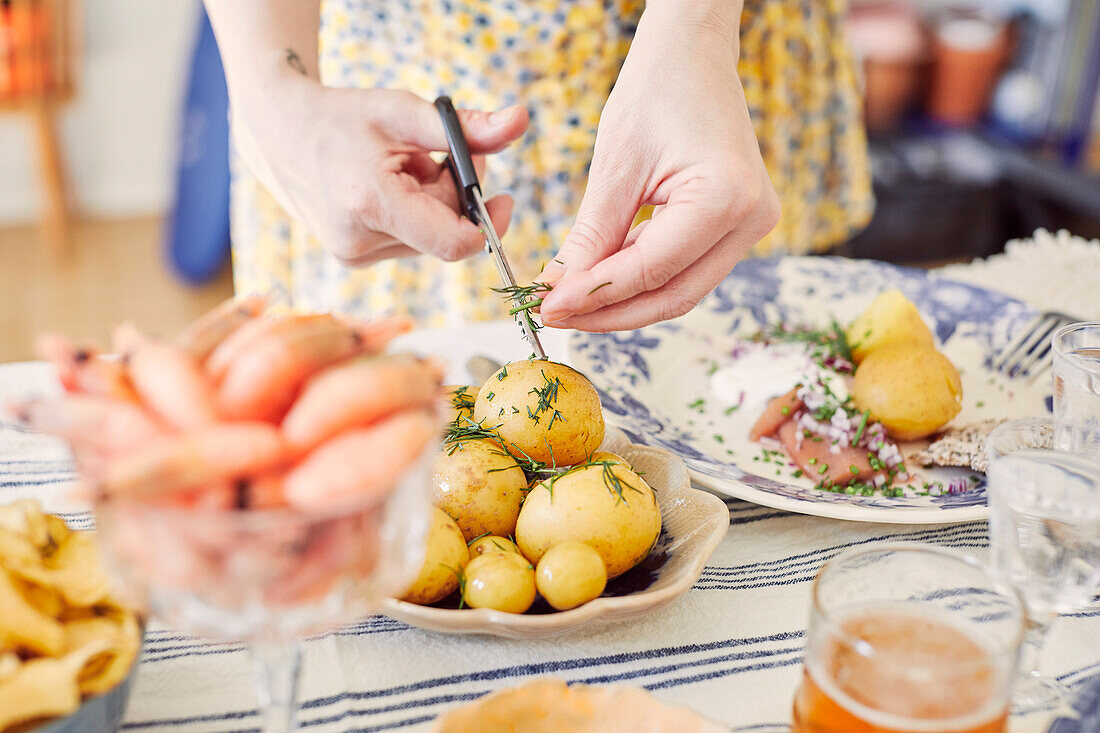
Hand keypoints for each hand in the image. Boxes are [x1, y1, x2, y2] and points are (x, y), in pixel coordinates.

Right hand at [232, 80, 528, 266]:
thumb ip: (466, 126)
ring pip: (429, 240)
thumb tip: (519, 121)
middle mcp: (358, 241)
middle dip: (455, 197)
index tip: (501, 198)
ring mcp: (354, 256)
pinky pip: (410, 242)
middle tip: (436, 157)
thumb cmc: (343, 118)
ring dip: (432, 206)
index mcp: (370, 203)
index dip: (486, 224)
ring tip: (402, 170)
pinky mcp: (354, 259)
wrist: (280, 135)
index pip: (452, 243)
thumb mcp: (404, 111)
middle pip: (445, 234)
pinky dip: (413, 216)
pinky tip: (389, 189)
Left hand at [537, 3, 779, 330]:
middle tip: (555, 313)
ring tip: (570, 298)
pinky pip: (685, 268)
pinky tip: (599, 277)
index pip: (652, 271)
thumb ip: (590, 238)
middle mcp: (752, 220)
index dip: (596, 296)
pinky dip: (640, 277)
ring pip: (680, 289)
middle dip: (610, 312)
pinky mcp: (738, 227)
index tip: (549, 307)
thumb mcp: (615, 167)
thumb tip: (558, 291)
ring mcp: (752, 226)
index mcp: (727, 198)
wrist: (693, 54)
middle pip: (673, 295)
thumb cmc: (656, 92)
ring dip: (623, 300)